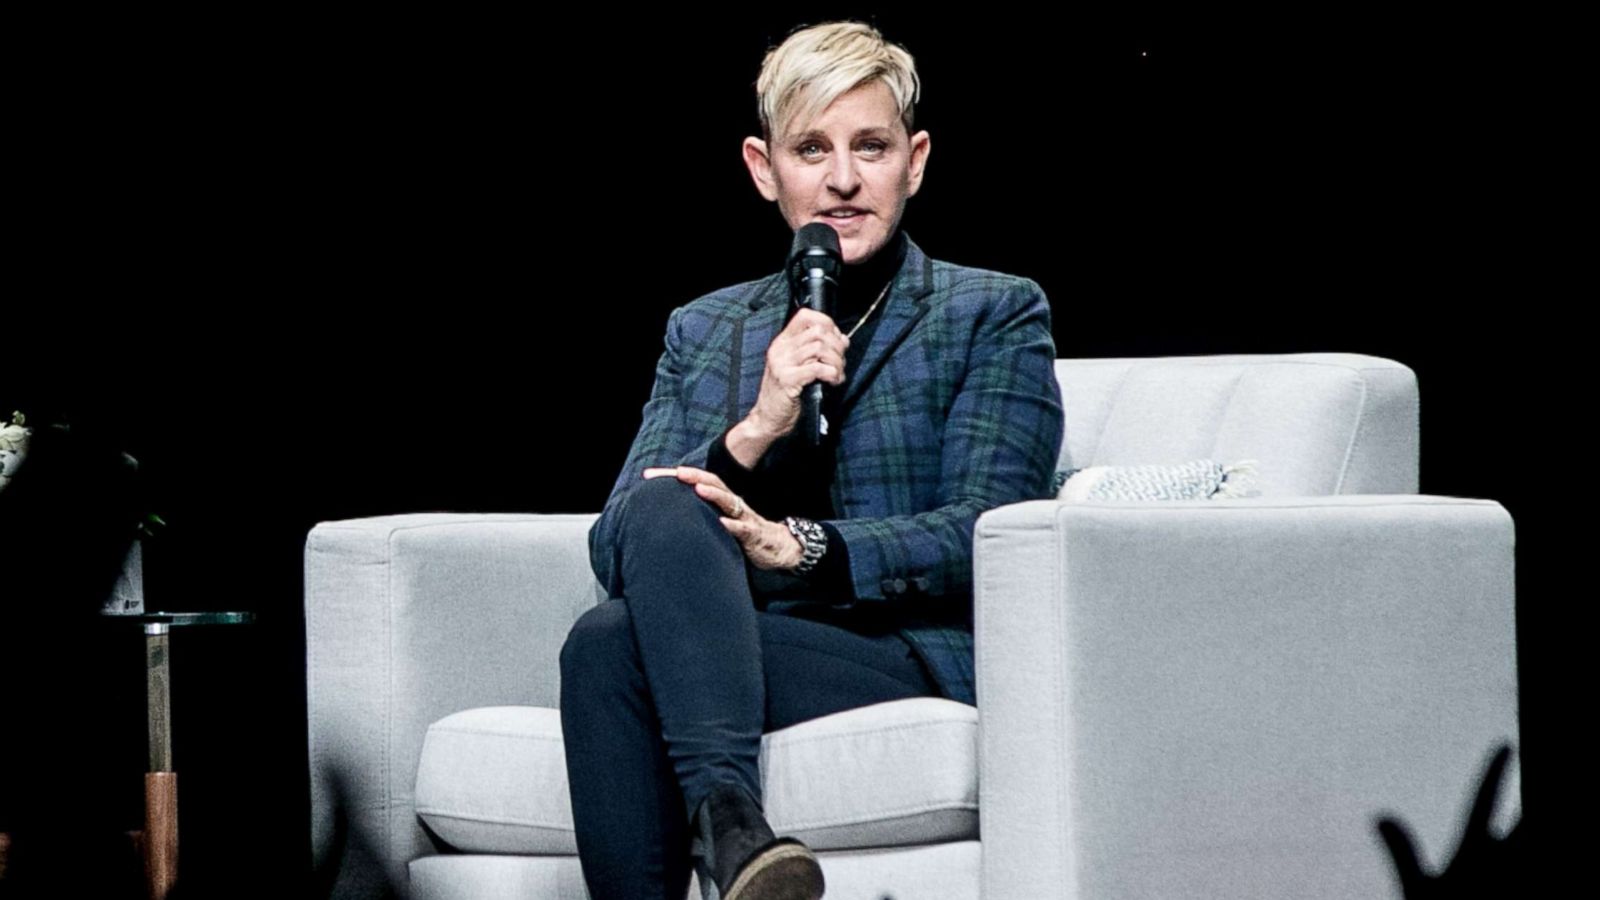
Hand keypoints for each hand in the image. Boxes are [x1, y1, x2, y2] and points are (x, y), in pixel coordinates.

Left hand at [642, 466, 803, 569]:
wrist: (777, 547)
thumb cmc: (745, 533)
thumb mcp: (720, 520)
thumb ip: (701, 514)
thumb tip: (670, 511)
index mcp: (722, 499)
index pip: (697, 482)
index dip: (674, 477)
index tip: (648, 475)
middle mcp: (733, 503)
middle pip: (713, 484)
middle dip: (695, 476)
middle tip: (677, 472)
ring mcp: (744, 517)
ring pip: (729, 502)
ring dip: (714, 494)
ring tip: (698, 489)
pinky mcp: (753, 534)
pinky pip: (743, 528)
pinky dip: (732, 525)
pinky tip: (721, 523)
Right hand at [747, 308, 848, 439]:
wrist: (767, 419)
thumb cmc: (785, 395)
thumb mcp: (799, 367)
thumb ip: (816, 352)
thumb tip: (842, 339)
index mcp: (782, 342)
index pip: (805, 316)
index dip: (827, 323)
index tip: (836, 340)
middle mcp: (780, 349)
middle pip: (817, 331)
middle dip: (837, 346)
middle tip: (840, 363)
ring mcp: (781, 363)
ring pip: (819, 348)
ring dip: (836, 362)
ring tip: (837, 375)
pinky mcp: (787, 379)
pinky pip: (817, 368)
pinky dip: (832, 374)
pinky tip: (833, 382)